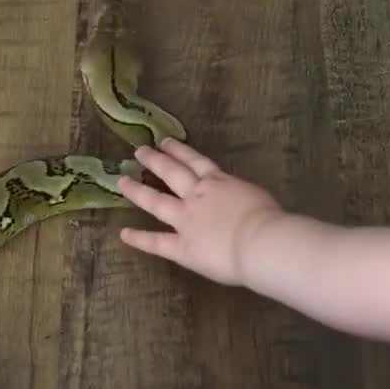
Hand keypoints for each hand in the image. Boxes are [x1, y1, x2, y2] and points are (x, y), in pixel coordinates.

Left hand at [116, 138, 283, 286]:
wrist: (259, 241)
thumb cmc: (268, 217)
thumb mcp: (255, 196)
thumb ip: (240, 196)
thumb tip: (238, 202)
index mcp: (219, 182)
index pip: (195, 161)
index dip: (179, 151)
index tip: (165, 142)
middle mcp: (197, 196)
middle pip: (171, 173)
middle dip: (155, 161)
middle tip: (139, 151)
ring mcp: (186, 220)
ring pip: (157, 201)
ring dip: (138, 191)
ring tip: (121, 181)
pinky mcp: (181, 246)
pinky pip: (157, 242)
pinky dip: (140, 238)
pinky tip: (124, 234)